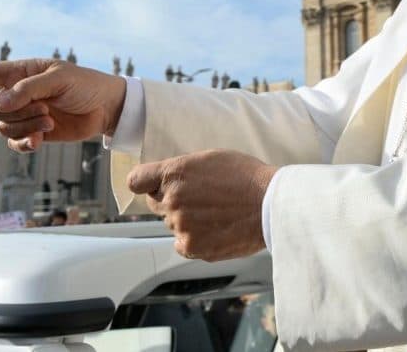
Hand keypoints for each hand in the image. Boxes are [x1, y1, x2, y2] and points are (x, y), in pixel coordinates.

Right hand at [0, 58, 125, 151]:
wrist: (106, 107)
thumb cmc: (85, 84)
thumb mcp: (59, 79)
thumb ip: (27, 90)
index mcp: (20, 72)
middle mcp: (17, 93)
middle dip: (15, 113)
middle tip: (45, 109)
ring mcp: (24, 114)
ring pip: (3, 128)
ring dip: (24, 127)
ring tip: (49, 121)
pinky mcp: (33, 133)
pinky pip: (15, 143)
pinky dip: (24, 144)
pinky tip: (39, 142)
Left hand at [128, 149, 276, 261]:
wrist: (270, 205)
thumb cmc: (246, 177)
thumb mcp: (210, 159)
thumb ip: (183, 171)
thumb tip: (167, 182)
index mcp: (174, 173)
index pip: (137, 181)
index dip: (144, 183)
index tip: (150, 186)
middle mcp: (172, 199)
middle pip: (155, 203)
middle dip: (170, 201)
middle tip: (198, 200)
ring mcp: (180, 225)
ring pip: (172, 224)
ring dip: (186, 221)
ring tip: (215, 214)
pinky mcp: (191, 247)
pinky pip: (181, 244)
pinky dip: (194, 240)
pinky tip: (214, 230)